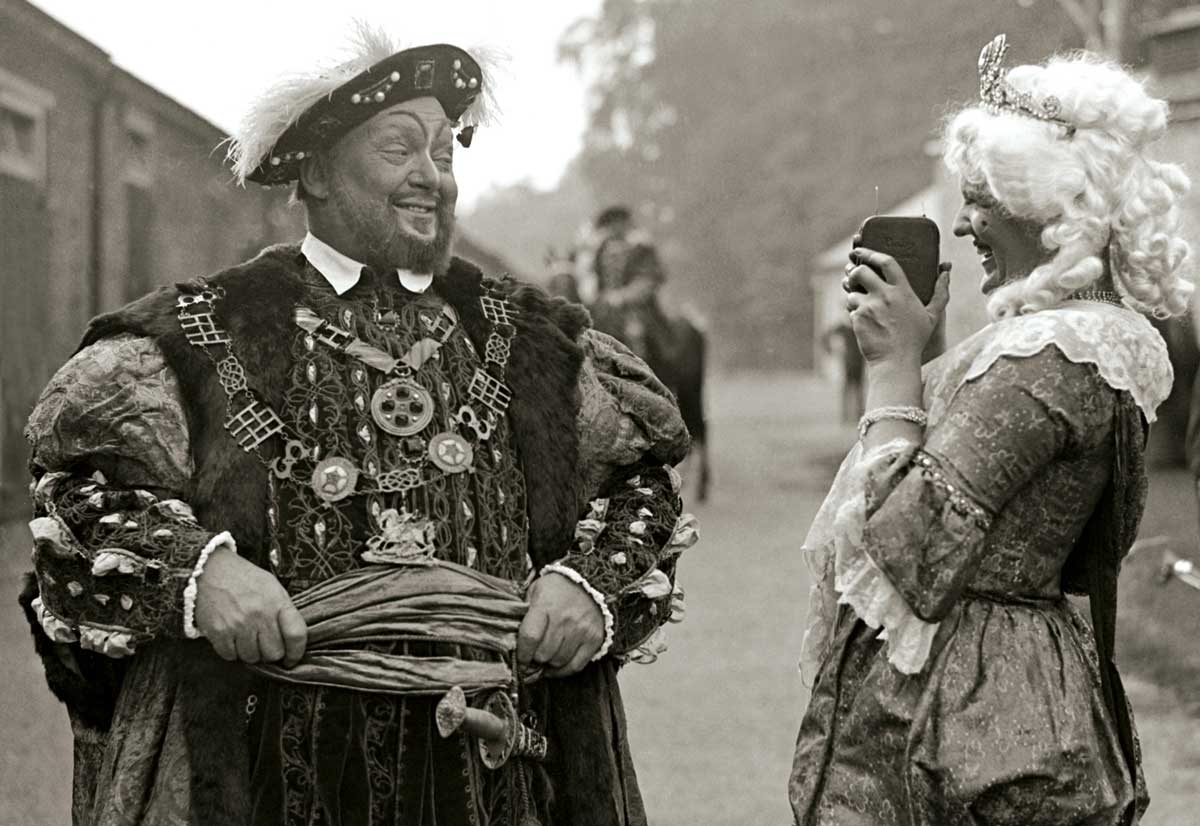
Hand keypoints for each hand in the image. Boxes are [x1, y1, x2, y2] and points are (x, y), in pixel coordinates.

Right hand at [194, 547, 306, 666]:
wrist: (210, 570)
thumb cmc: (244, 579)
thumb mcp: (272, 587)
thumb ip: (284, 611)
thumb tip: (292, 640)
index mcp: (277, 602)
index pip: (297, 635)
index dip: (297, 652)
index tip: (292, 658)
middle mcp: (260, 614)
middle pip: (274, 653)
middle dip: (271, 653)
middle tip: (264, 643)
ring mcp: (238, 624)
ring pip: (252, 658)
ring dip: (251, 652)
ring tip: (246, 637)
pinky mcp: (219, 632)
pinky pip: (231, 656)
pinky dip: (232, 651)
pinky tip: (232, 637)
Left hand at [517, 572, 604, 677]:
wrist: (589, 580)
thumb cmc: (556, 588)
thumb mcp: (535, 591)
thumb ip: (524, 613)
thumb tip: (513, 641)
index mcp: (546, 606)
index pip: (530, 637)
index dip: (522, 654)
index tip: (519, 660)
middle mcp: (565, 619)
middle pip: (543, 653)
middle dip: (534, 659)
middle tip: (532, 657)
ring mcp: (581, 630)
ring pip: (558, 662)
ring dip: (548, 664)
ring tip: (544, 658)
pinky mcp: (594, 639)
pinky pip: (575, 666)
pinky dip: (563, 671)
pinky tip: (555, 667)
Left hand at [842, 246, 950, 364]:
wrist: (896, 361)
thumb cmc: (915, 339)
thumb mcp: (932, 315)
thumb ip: (940, 292)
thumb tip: (946, 271)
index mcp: (903, 291)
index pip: (886, 262)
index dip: (871, 253)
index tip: (861, 251)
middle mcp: (884, 295)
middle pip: (861, 271)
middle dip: (854, 271)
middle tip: (854, 275)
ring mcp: (869, 306)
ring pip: (851, 291)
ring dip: (853, 294)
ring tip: (860, 302)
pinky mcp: (858, 318)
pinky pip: (850, 307)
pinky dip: (853, 310)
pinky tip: (862, 320)